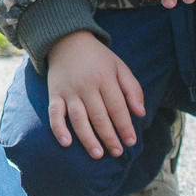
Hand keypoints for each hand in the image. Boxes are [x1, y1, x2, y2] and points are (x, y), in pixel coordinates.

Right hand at [43, 30, 144, 159]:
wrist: (67, 41)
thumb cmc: (98, 58)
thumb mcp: (119, 67)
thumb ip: (132, 89)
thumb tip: (140, 113)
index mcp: (105, 78)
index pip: (117, 107)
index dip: (125, 126)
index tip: (131, 142)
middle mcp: (86, 86)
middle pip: (99, 116)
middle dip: (109, 136)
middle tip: (117, 152)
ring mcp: (69, 91)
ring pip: (78, 119)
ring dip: (88, 138)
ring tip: (97, 154)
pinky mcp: (55, 94)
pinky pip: (54, 113)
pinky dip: (58, 129)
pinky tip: (66, 143)